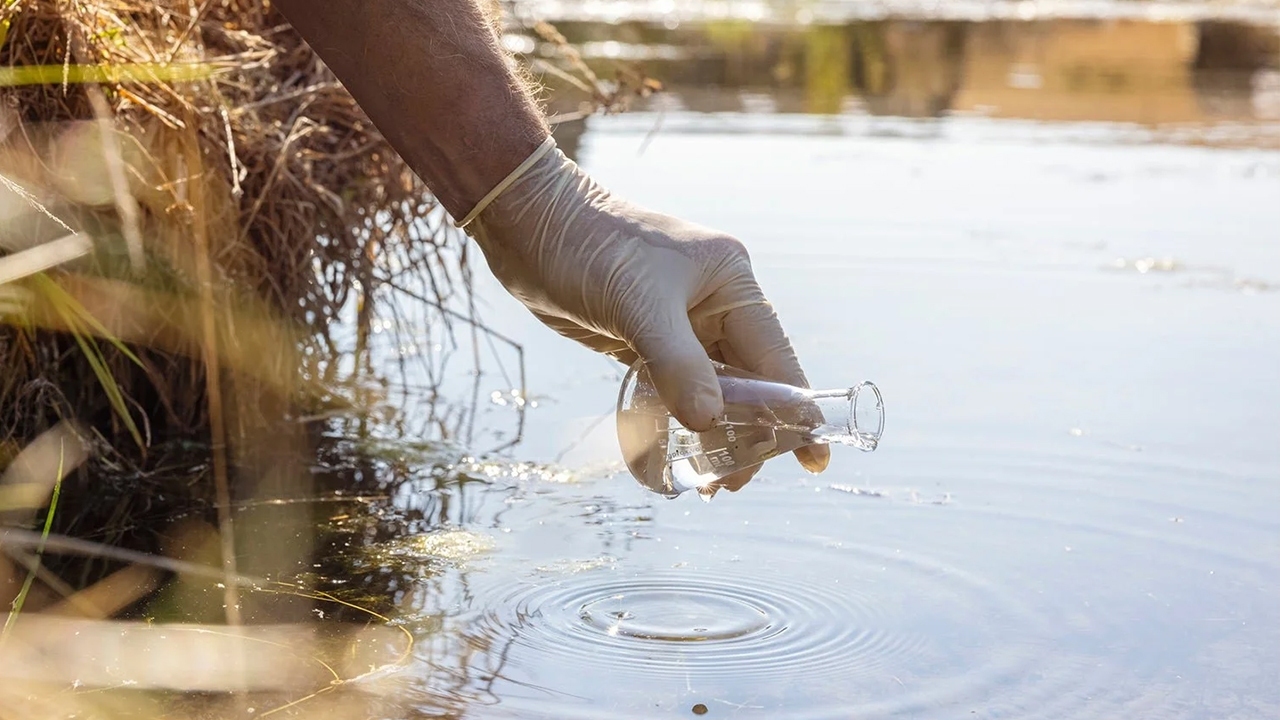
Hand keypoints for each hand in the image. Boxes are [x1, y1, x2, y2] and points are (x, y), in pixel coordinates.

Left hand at [466, 141, 828, 485]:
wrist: (527, 224)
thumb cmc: (587, 247)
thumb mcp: (637, 305)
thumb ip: (677, 365)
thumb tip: (710, 423)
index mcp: (731, 283)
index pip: (775, 358)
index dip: (793, 410)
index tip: (811, 458)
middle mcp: (714, 304)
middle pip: (748, 382)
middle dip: (746, 433)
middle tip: (729, 483)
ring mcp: (680, 323)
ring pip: (711, 390)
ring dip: (711, 434)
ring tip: (706, 482)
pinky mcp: (645, 340)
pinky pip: (674, 389)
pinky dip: (677, 420)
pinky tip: (676, 453)